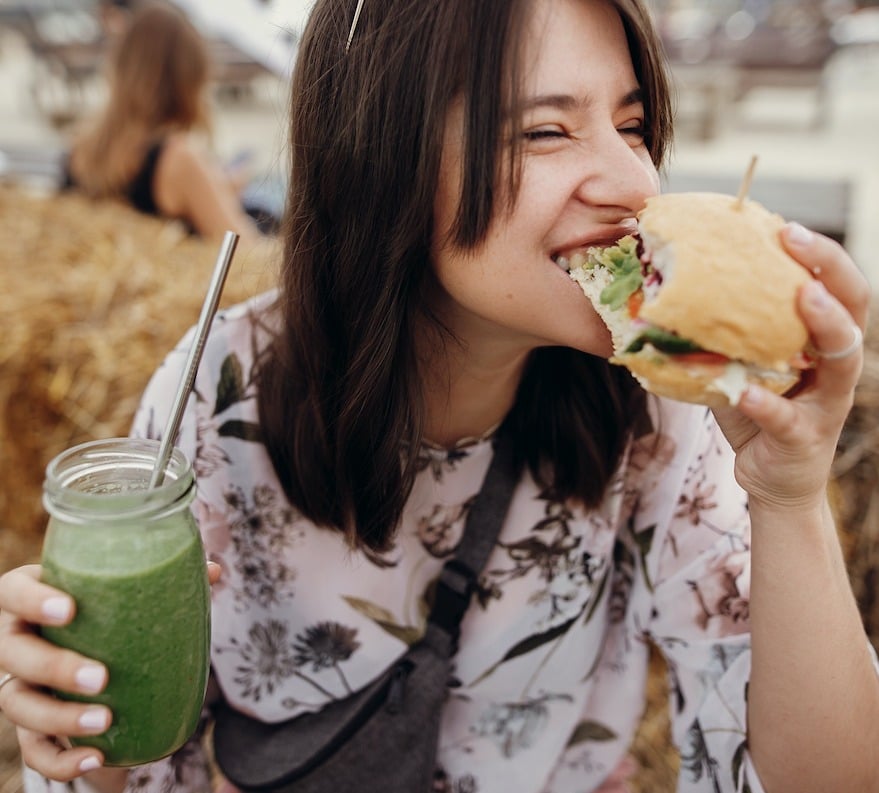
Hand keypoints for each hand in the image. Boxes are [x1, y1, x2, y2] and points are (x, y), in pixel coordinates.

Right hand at [0, 562, 220, 780]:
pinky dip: (58, 760)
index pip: (13, 592)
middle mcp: (18, 639)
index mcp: (35, 597)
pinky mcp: (31, 724)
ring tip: (104, 721)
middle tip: (101, 677)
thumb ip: (167, 580)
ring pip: (17, 703)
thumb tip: (214, 571)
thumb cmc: (113, 612)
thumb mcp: (131, 593)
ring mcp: (20, 683)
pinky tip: (93, 759)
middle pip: (14, 652)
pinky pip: (33, 748)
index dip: (32, 600)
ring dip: (58, 717)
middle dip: (54, 667)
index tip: (69, 610)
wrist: (102, 661)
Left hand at [713, 223, 869, 512]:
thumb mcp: (740, 362)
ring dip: (825, 324)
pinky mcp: (804, 438)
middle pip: (853, 307)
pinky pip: (788, 418)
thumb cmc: (756, 408)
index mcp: (822, 340)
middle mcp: (836, 365)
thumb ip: (724, 330)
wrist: (770, 475)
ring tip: (804, 297)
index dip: (819, 254)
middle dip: (829, 268)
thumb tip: (669, 286)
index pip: (836, 286)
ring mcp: (826, 403)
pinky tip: (743, 392)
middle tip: (794, 237)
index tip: (783, 225)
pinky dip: (766, 404)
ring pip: (842, 360)